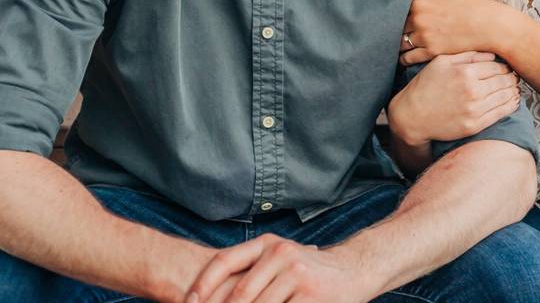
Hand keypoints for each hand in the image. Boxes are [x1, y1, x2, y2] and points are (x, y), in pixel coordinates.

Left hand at [185, 235, 374, 302]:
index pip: (224, 261)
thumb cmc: (308, 272)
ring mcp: (296, 273)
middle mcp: (279, 254)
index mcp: (266, 244)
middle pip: (238, 294)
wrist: (353, 270)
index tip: (186, 302)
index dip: (201, 285)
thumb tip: (211, 296)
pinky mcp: (311, 294)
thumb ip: (252, 272)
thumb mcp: (279, 260)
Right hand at [388, 52, 520, 146]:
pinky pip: (500, 113)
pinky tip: (514, 101)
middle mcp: (472, 91)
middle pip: (503, 81)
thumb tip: (491, 54)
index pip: (496, 67)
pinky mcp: (474, 125)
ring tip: (515, 88)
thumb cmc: (425, 86)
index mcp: (464, 72)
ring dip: (513, 91)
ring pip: (505, 97)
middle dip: (511, 78)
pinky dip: (510, 106)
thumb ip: (467, 55)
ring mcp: (474, 110)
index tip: (507, 67)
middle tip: (514, 77)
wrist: (412, 116)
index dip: (504, 67)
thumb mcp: (441, 63)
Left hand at [399, 0, 507, 65]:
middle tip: (398, 28)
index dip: (398, 10)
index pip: (397, 7)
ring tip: (400, 42)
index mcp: (420, 2)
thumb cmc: (474, 2)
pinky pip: (407, 58)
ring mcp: (424, 38)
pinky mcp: (432, 53)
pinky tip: (405, 55)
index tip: (401, 13)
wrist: (491, 26)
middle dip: (397, 26)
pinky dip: (404, 57)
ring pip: (399, 42)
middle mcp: (418, 20)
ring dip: (398, 42)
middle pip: (395, 25)